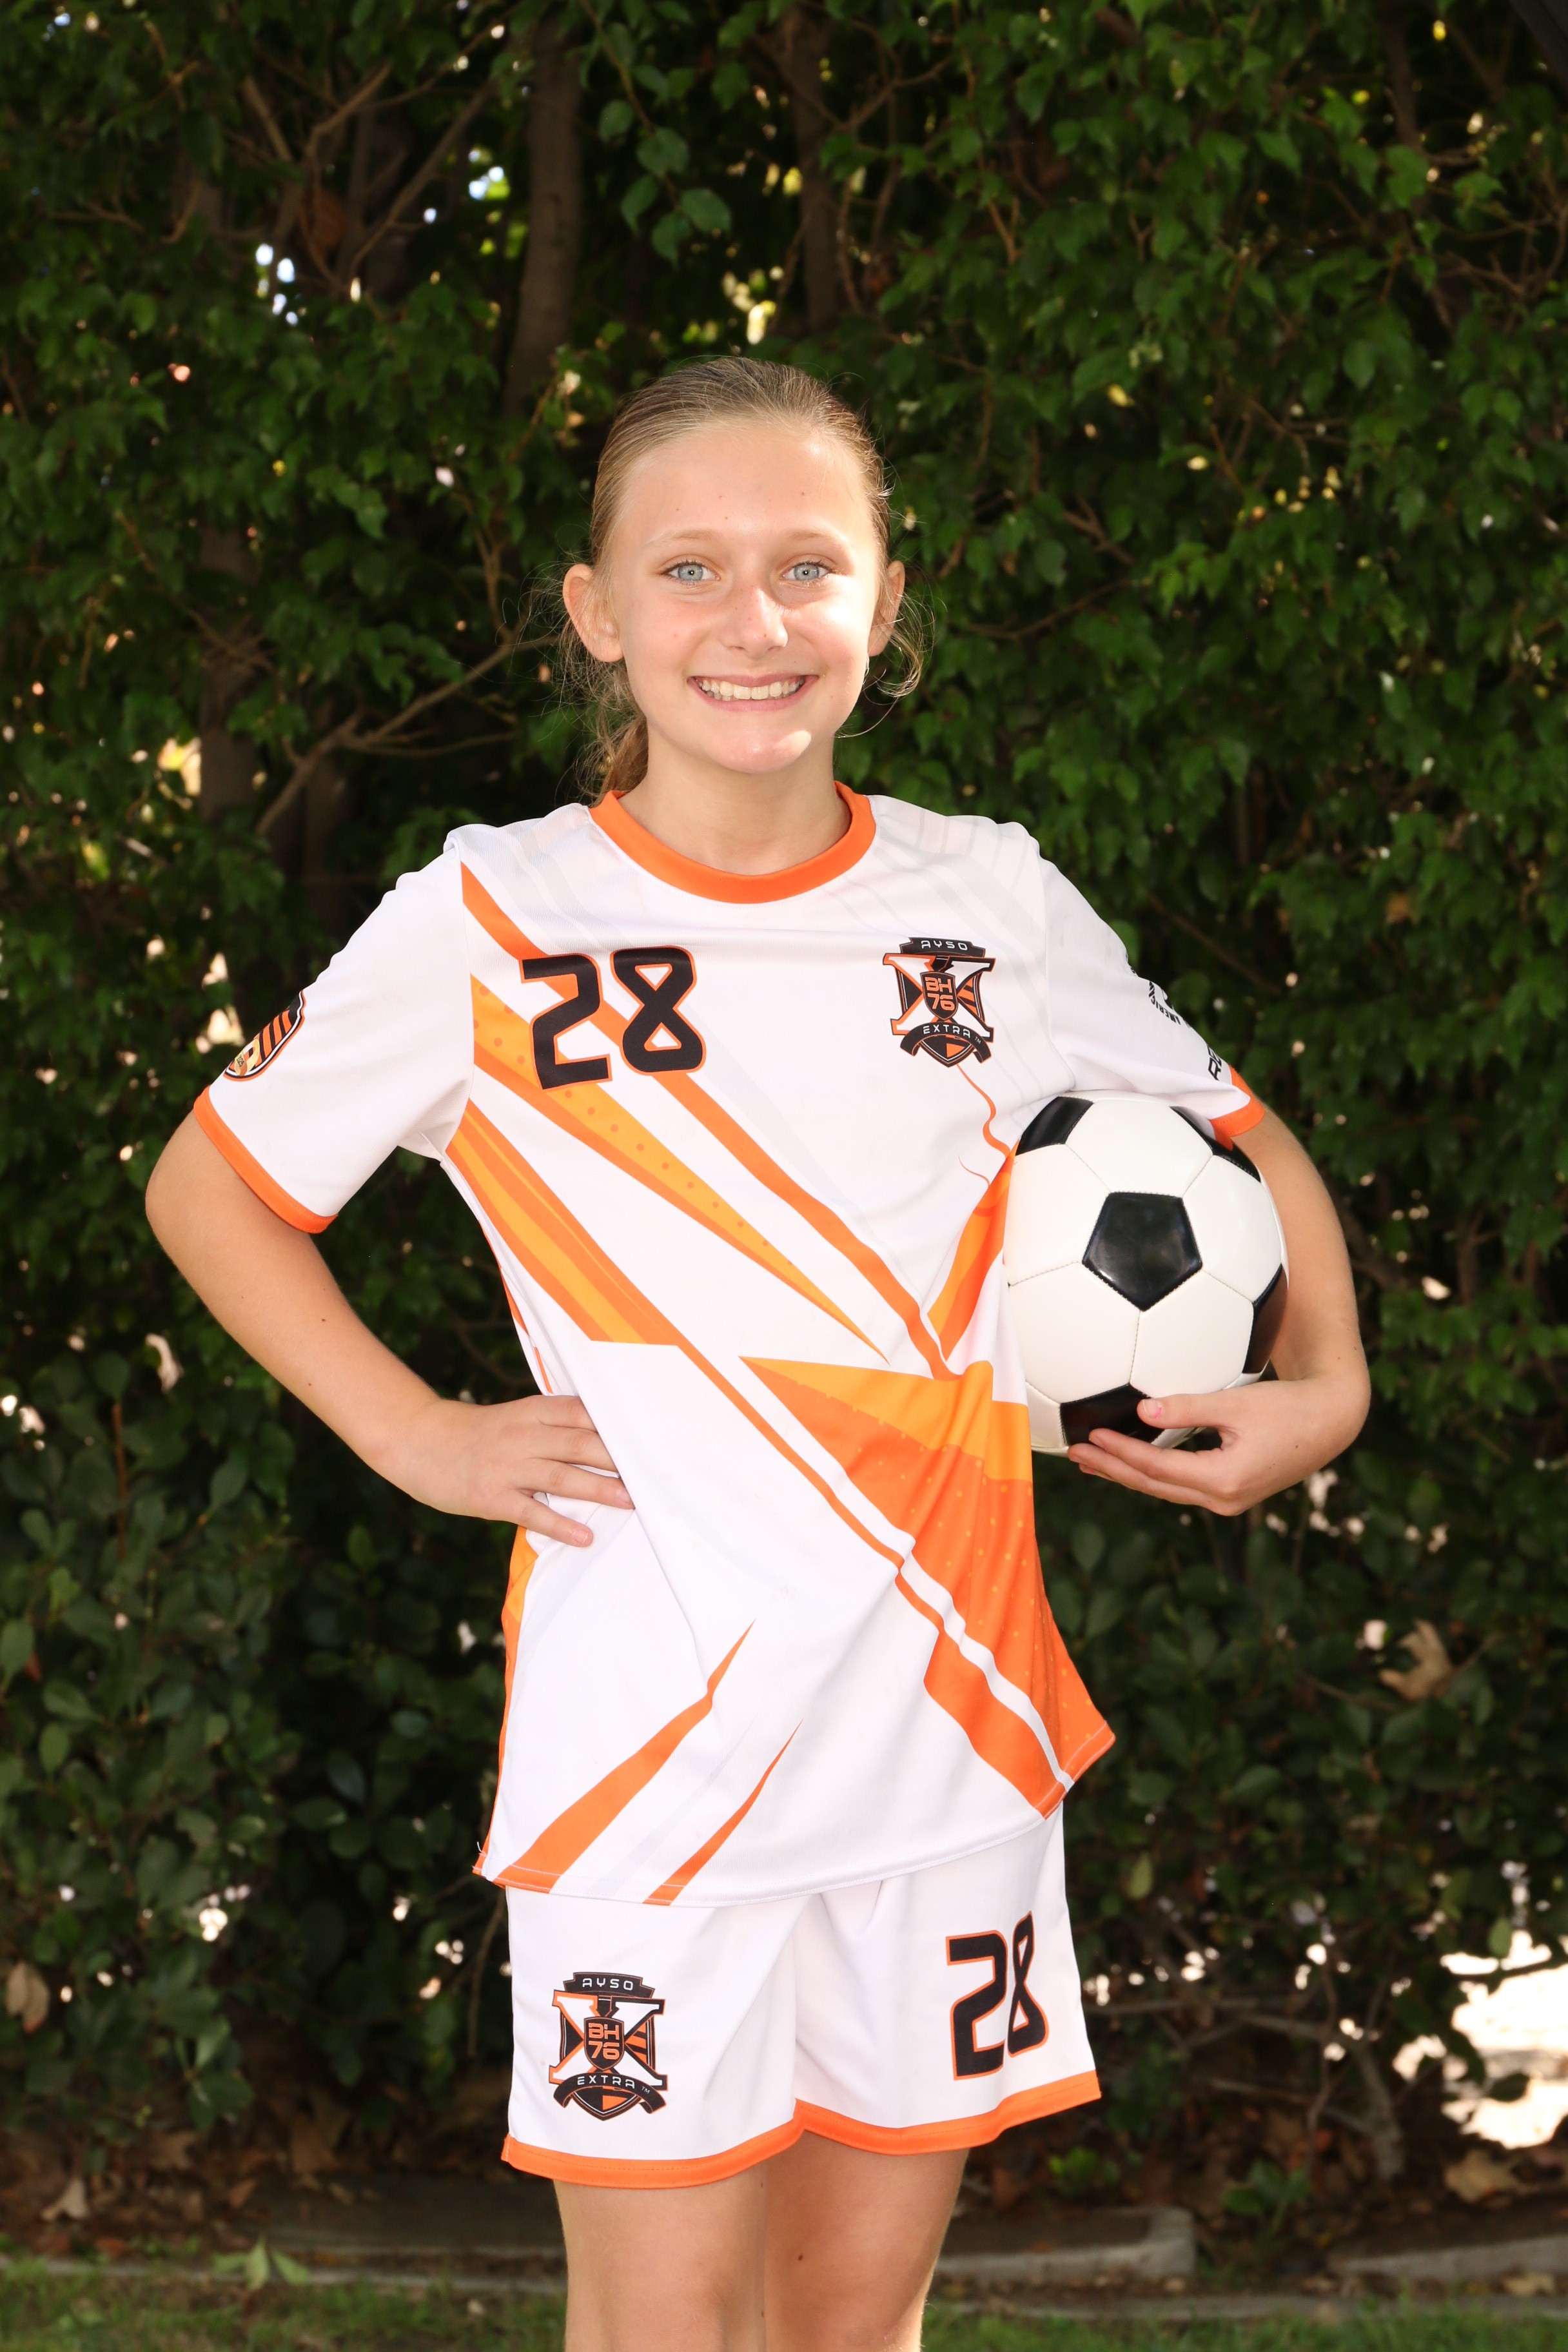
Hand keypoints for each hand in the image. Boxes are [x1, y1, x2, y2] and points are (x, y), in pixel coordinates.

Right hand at [378, 1392, 631, 1547]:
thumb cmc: (475, 1432)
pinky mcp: (491, 1497)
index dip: (615, 1424)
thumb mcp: (515, 1417)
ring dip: (600, 1489)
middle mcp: (523, 1436)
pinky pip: (532, 1513)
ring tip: (632, 1502)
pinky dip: (560, 1525)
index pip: (582, 1413)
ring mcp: (507, 1467)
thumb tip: (601, 1436)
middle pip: (580, 1443)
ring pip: (562, 1477)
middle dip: (618, 1458)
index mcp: (532, 1412)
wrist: (418, 1441)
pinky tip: (585, 1536)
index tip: (648, 1435)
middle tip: (652, 1473)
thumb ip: (552, 1424)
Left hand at [1066, 1370, 1368, 1516]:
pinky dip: (1152, 1473)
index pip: (1155, 1467)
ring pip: (1165, 1490)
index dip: (1119, 1451)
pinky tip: (1133, 1463)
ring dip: (1127, 1474)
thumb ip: (1188, 1408)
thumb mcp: (1237, 1403)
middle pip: (1153, 1486)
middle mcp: (1222, 1499)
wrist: (1330, 1423)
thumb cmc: (1288, 1408)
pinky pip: (1181, 1486)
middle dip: (1111, 1470)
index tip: (1089, 1434)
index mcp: (1223, 1480)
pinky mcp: (1231, 1493)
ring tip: (1093, 1462)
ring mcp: (1227, 1501)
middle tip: (1074, 1455)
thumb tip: (1142, 1411)